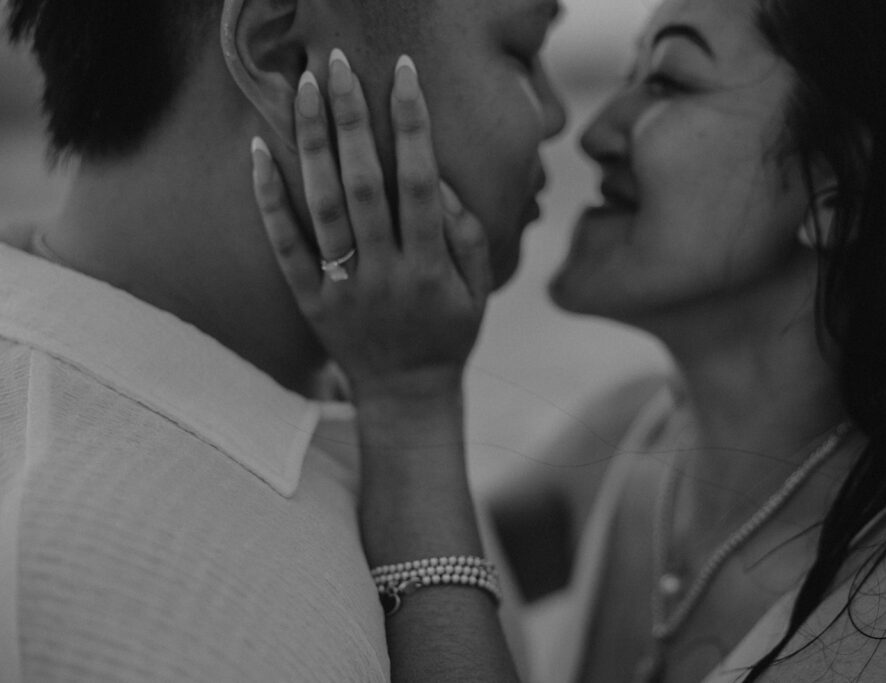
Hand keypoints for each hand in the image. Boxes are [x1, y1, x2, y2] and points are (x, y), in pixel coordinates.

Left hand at [251, 51, 492, 401]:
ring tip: (304, 89)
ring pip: (322, 206)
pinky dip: (269, 199)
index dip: (412, 124)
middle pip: (364, 184)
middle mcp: (385, 274)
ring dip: (312, 143)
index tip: (404, 74)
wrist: (406, 395)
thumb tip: (435, 176)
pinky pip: (284, 245)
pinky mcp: (310, 300)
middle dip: (352, 119)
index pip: (419, 181)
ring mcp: (343, 288)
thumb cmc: (448, 335)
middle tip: (338, 64)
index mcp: (430, 267)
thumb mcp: (478, 290)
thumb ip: (465, 234)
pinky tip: (259, 151)